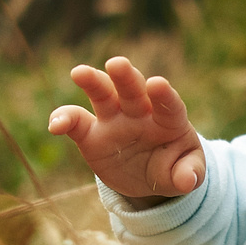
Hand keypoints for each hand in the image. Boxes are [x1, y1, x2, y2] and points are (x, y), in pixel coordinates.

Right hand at [47, 55, 205, 206]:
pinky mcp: (91, 135)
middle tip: (117, 63)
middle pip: (133, 89)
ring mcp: (114, 120)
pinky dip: (63, 119)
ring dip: (92, 81)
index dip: (163, 94)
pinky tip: (55, 126)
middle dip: (125, 76)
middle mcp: (140, 112)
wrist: (149, 178)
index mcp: (169, 119)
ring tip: (79, 73)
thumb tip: (187, 181)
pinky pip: (75, 122)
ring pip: (102, 94)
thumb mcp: (187, 174)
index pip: (168, 104)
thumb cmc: (174, 167)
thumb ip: (190, 174)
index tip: (157, 84)